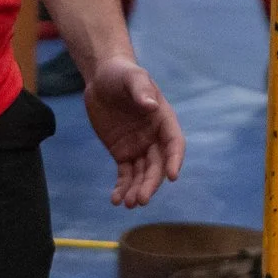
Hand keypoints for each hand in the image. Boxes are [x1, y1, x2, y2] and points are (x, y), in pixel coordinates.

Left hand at [82, 54, 183, 205]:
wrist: (102, 78)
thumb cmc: (122, 74)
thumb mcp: (132, 76)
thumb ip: (141, 90)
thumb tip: (151, 105)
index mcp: (163, 120)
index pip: (174, 144)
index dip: (175, 160)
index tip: (172, 176)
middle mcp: (155, 138)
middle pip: (157, 165)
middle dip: (151, 183)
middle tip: (141, 199)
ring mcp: (139, 148)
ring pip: (142, 174)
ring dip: (137, 190)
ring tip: (127, 204)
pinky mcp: (123, 154)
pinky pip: (125, 175)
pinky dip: (122, 188)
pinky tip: (115, 199)